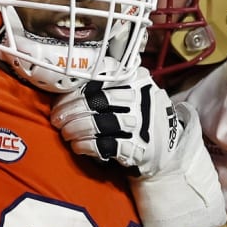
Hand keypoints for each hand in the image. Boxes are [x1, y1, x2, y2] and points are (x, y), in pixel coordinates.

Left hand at [51, 68, 224, 226]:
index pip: (99, 80)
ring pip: (99, 122)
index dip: (74, 92)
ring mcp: (141, 124)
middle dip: (71, 111)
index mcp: (137, 79)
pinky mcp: (138, 148)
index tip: (59, 102)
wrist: (168, 145)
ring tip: (66, 133)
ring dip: (76, 129)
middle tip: (58, 120)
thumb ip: (107, 84)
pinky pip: (106, 145)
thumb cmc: (141, 116)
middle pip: (96, 101)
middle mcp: (141, 99)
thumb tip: (67, 88)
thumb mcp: (132, 91)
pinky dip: (87, 146)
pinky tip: (78, 146)